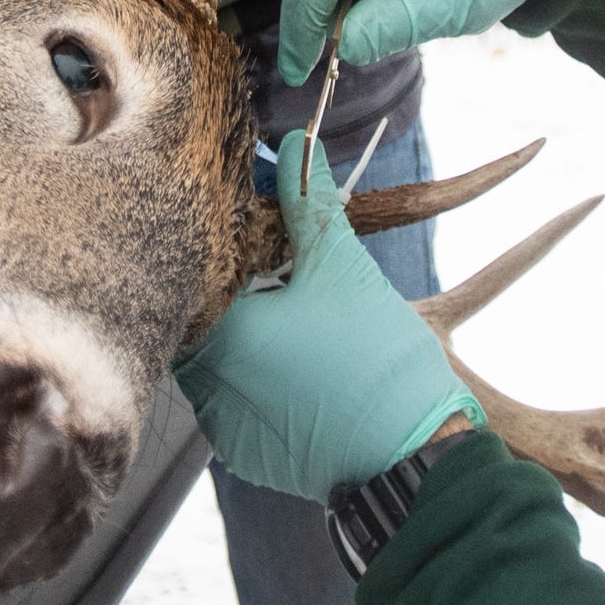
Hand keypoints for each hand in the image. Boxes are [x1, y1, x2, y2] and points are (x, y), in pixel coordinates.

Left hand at [174, 130, 483, 500]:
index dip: (217, 257)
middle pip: (198, 325)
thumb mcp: (342, 268)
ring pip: (215, 367)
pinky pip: (235, 405)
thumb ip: (307, 204)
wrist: (416, 458)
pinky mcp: (249, 456)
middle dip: (231, 300)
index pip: (188, 282)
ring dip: (243, 344)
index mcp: (220, 338)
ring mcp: (225, 429)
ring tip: (295, 330)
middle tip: (276, 284)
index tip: (251, 248)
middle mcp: (207, 390)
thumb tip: (293, 146)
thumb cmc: (377, 360)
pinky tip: (300, 372)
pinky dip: (257, 385)